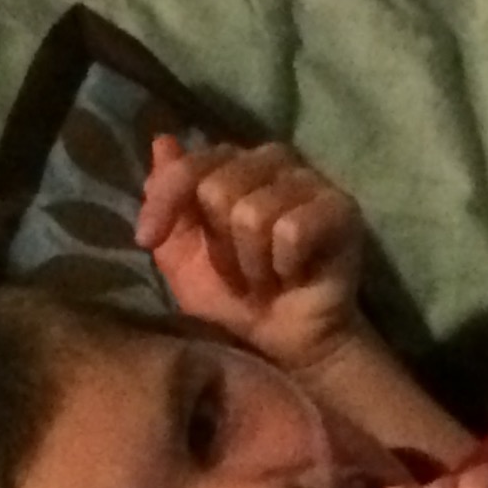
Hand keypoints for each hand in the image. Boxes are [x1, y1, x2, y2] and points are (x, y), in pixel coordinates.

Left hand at [137, 135, 368, 374]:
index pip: (192, 163)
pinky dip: (283, 264)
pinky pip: (292, 230)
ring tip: (265, 279)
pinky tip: (292, 276)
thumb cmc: (236, 300)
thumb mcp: (182, 259)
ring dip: (251, 264)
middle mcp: (273, 161)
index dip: (166, 200)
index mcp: (234, 165)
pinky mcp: (341, 209)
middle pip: (219, 188)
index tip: (146, 239)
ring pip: (253, 213)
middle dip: (219, 247)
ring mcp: (311, 181)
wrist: (286, 344)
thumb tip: (163, 143)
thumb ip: (169, 203)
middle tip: (238, 273)